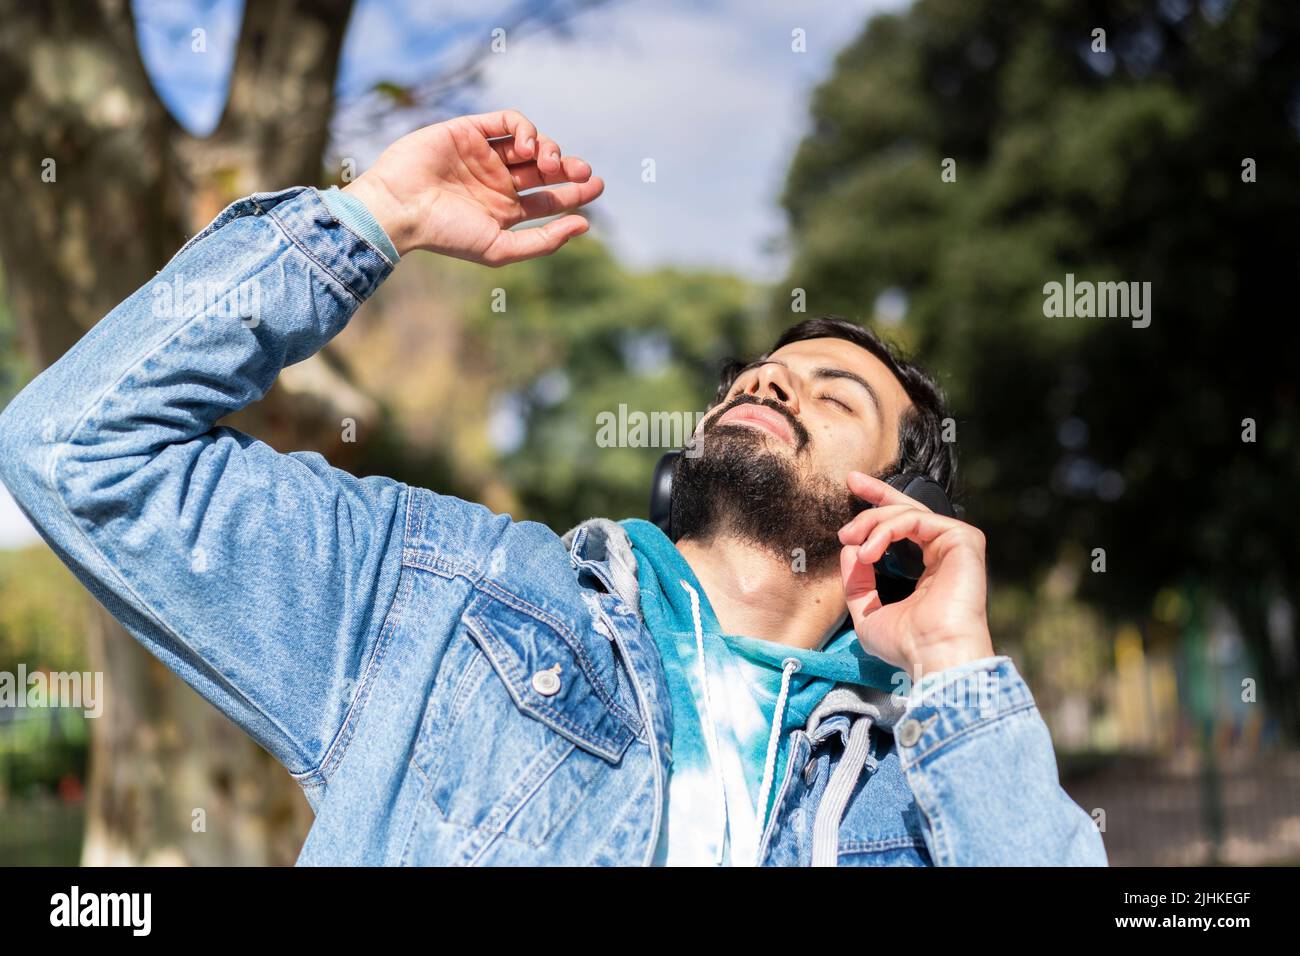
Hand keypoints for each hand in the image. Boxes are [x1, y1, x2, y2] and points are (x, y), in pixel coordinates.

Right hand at [342, 109, 603, 263]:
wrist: (401, 207)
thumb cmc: (447, 235)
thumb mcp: (500, 248)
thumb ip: (543, 241)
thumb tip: (584, 225)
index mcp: (504, 210)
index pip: (548, 197)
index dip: (575, 192)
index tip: (596, 186)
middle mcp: (497, 182)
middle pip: (544, 169)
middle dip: (568, 168)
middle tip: (583, 172)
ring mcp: (484, 155)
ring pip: (530, 143)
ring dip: (547, 149)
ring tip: (547, 163)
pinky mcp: (469, 130)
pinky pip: (507, 121)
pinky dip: (524, 129)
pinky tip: (527, 147)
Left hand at [837, 471, 992, 682]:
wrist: (934, 653)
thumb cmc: (907, 644)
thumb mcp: (868, 612)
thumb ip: (857, 581)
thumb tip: (849, 549)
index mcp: (928, 570)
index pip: (903, 528)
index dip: (878, 506)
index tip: (853, 487)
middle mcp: (944, 553)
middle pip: (909, 509)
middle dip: (878, 492)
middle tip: (850, 482)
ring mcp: (956, 545)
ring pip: (907, 513)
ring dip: (872, 523)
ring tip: (852, 542)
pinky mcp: (963, 539)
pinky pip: (916, 519)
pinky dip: (886, 529)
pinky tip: (869, 551)